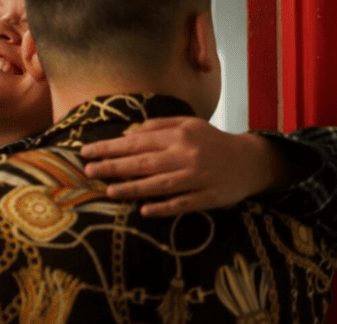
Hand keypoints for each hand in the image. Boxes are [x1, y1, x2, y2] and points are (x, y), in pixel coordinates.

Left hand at [80, 117, 288, 216]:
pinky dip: (164, 207)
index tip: (87, 151)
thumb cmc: (210, 141)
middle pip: (143, 163)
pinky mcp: (208, 198)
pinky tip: (145, 211)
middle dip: (113, 167)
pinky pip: (182, 204)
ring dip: (134, 189)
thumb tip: (126, 134)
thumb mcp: (187, 124)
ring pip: (160, 184)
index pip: (136, 142)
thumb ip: (157, 126)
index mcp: (179, 135)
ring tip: (110, 191)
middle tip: (88, 171)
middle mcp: (186, 155)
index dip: (110, 147)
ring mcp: (197, 178)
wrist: (250, 160)